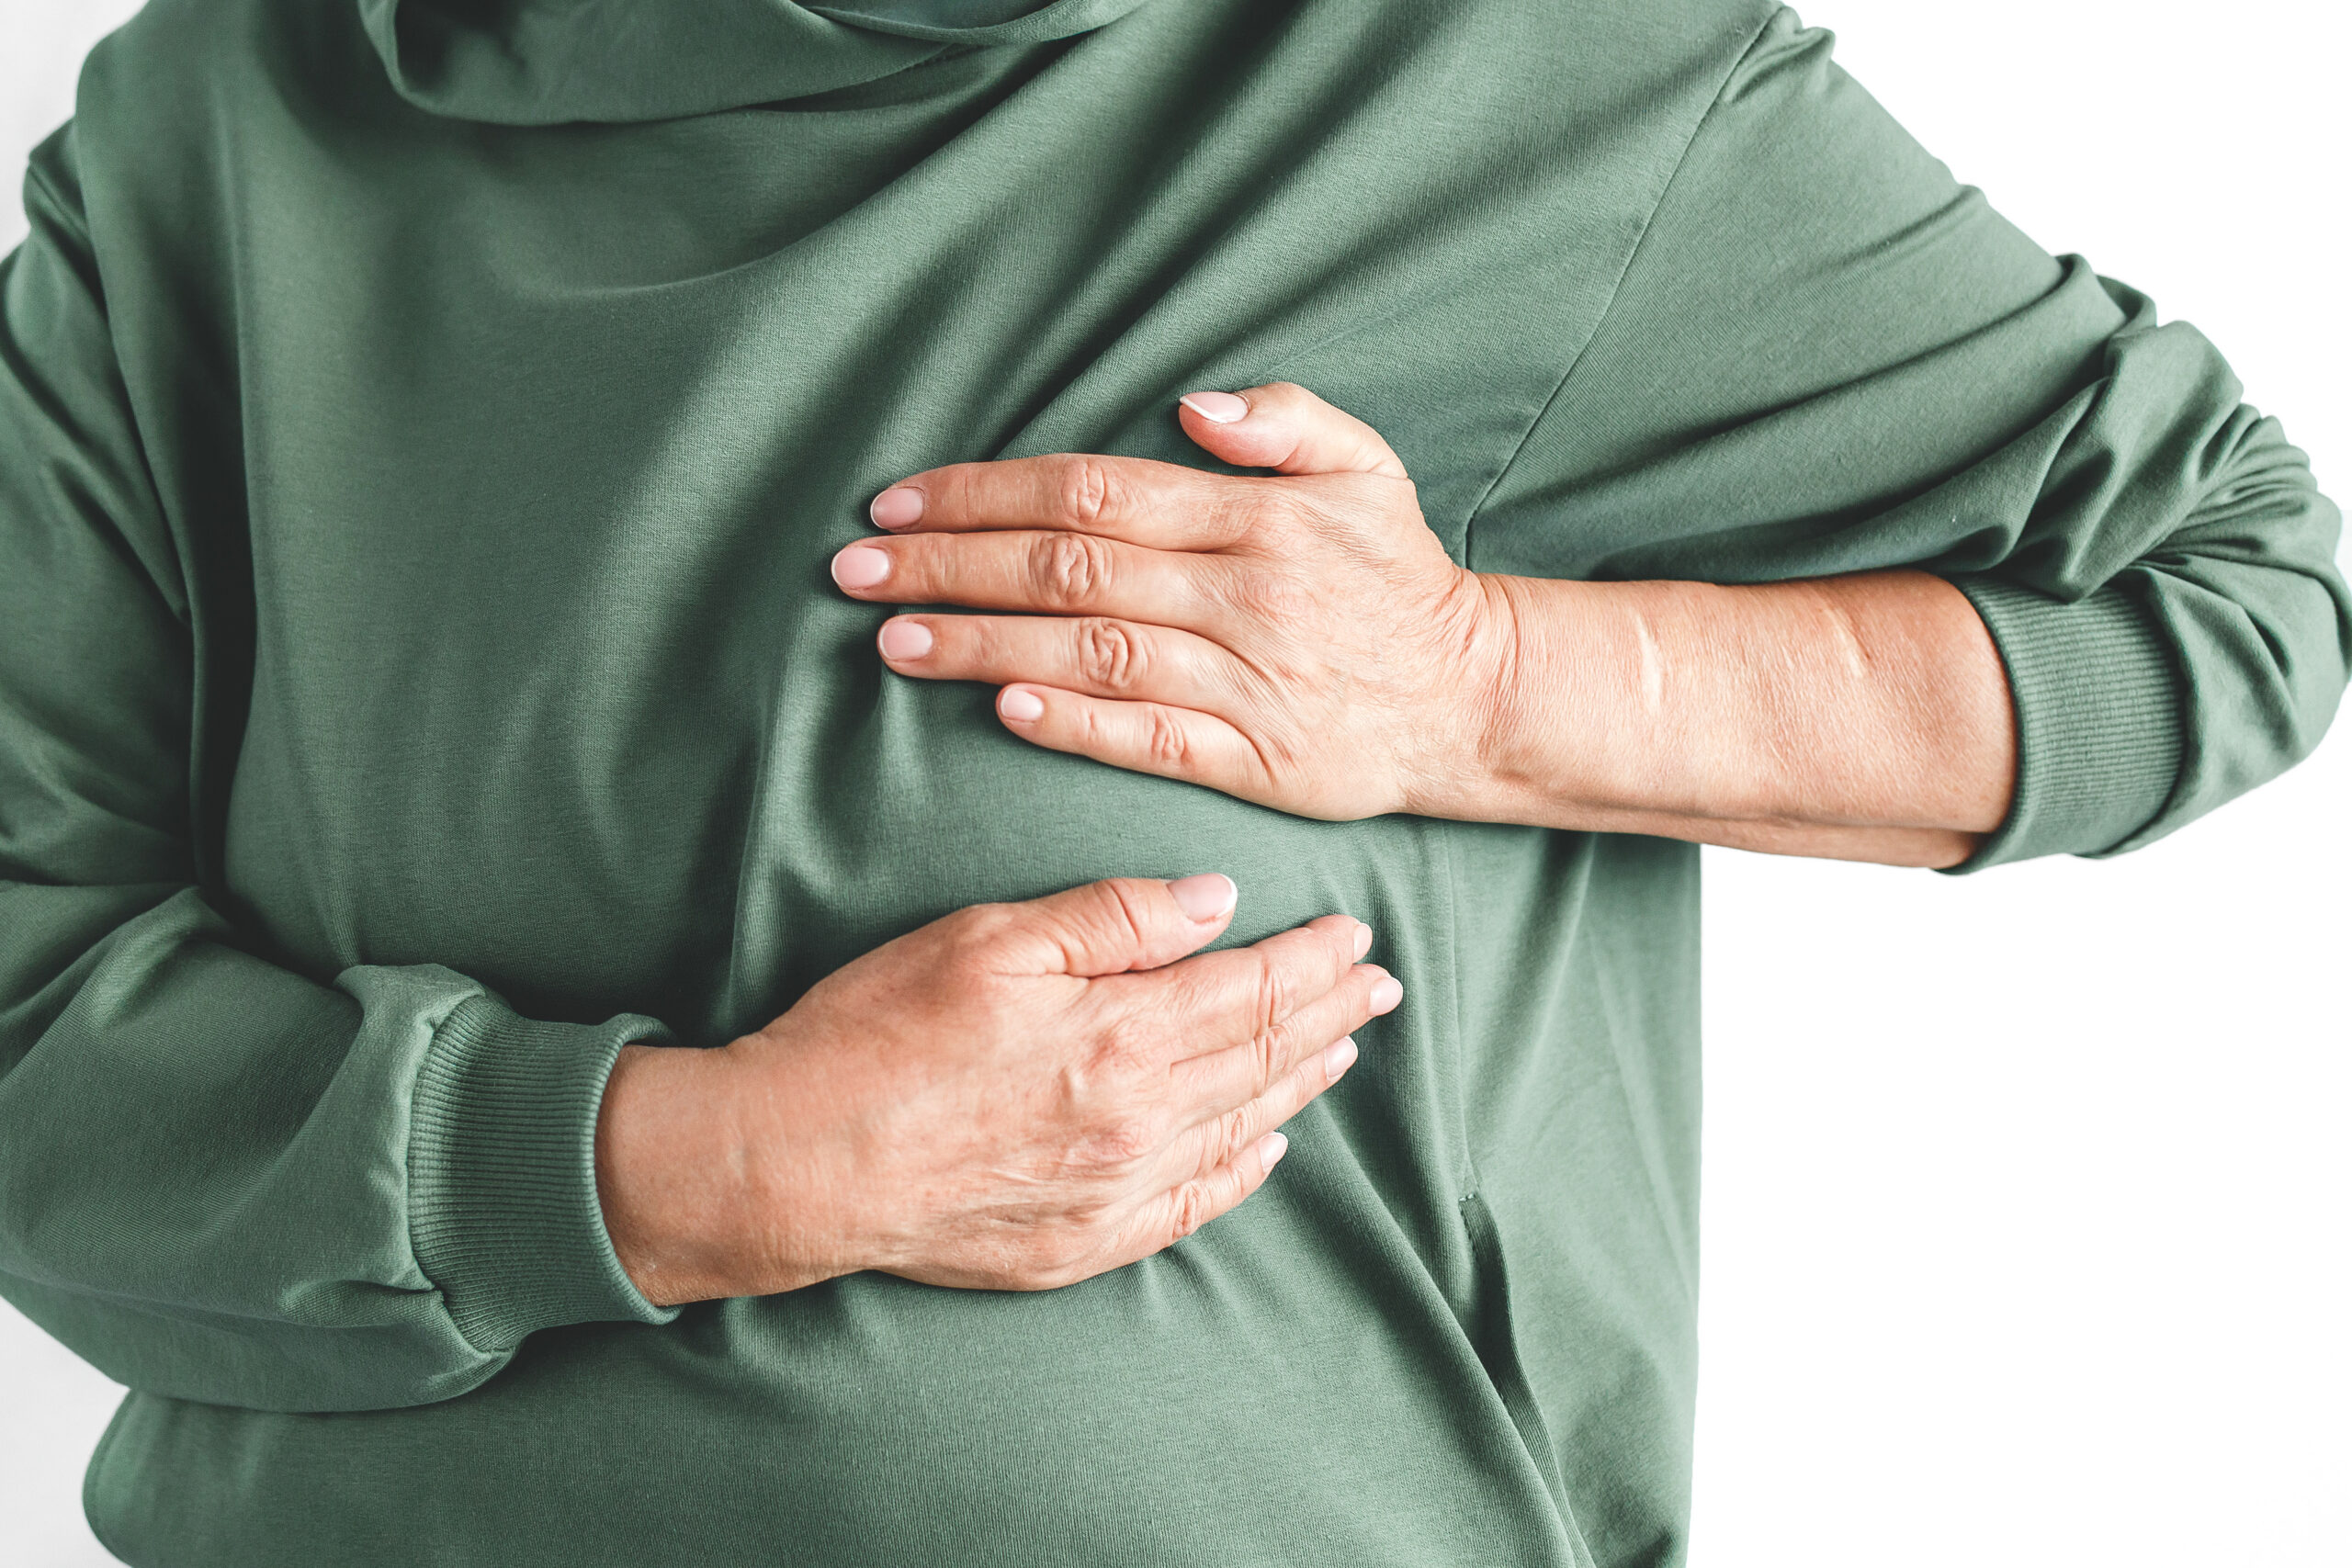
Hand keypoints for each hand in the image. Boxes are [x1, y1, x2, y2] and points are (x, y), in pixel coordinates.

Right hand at [595, 874, 1400, 1303]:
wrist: (799, 1163)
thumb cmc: (878, 1036)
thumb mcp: (992, 940)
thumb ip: (1113, 917)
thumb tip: (1218, 903)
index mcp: (1126, 1035)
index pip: (1256, 989)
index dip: (1314, 958)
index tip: (1353, 932)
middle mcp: (1142, 1121)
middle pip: (1265, 1057)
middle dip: (1331, 1014)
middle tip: (1381, 986)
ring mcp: (1116, 1191)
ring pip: (1243, 1128)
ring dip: (1302, 1082)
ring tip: (1344, 1048)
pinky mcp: (1083, 1241)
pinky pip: (1194, 1205)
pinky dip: (1243, 1171)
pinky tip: (1267, 1146)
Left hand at [829, 383, 1505, 820]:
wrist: (1470, 698)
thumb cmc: (1398, 577)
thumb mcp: (1366, 468)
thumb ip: (1285, 420)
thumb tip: (1191, 405)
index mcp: (1256, 518)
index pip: (1092, 492)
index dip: (985, 494)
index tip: (898, 503)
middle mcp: (1242, 595)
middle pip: (1069, 570)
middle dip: (950, 567)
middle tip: (854, 570)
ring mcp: (1245, 680)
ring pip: (1090, 654)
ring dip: (981, 645)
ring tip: (892, 641)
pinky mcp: (1252, 760)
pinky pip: (1148, 740)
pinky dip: (1073, 723)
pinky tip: (1000, 707)